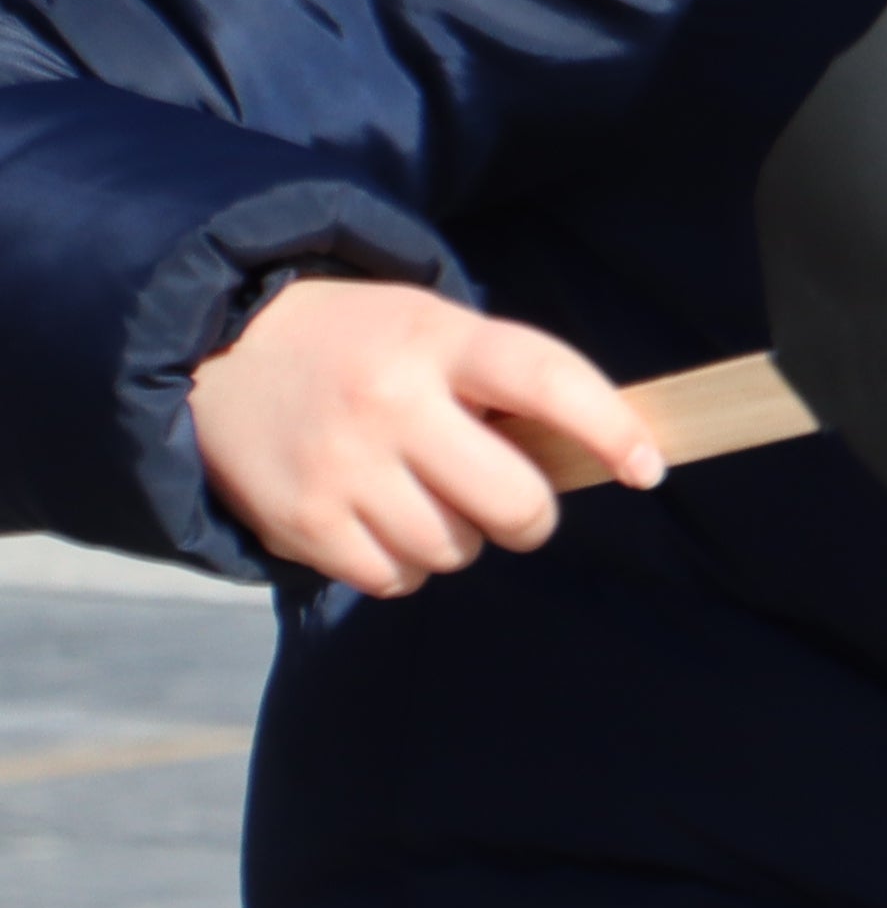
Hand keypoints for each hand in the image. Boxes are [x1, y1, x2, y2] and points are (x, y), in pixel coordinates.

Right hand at [187, 278, 658, 596]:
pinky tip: (381, 520)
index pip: (548, 380)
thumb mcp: (432, 328)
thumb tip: (602, 455)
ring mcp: (341, 467)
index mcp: (435, 341)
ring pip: (457, 549)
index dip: (610, 428)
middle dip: (530, 514)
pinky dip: (406, 564)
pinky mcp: (301, 522)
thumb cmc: (361, 345)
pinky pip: (397, 579)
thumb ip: (504, 382)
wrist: (218, 352)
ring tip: (422, 494)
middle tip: (512, 501)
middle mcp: (389, 404)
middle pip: (514, 502)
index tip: (647, 468)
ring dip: (460, 537)